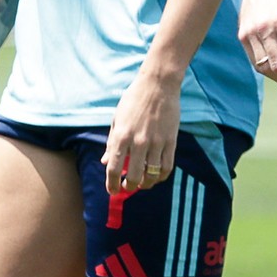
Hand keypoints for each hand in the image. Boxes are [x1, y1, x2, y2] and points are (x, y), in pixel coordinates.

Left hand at [103, 66, 181, 196]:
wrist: (158, 85)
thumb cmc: (134, 99)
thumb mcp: (117, 119)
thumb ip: (112, 142)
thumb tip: (105, 161)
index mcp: (121, 136)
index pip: (114, 168)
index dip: (112, 184)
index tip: (112, 191)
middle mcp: (138, 142)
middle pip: (133, 176)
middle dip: (129, 186)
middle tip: (128, 187)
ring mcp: (156, 142)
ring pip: (152, 174)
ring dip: (146, 184)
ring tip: (143, 184)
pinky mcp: (170, 141)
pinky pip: (167, 166)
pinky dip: (161, 176)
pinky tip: (157, 177)